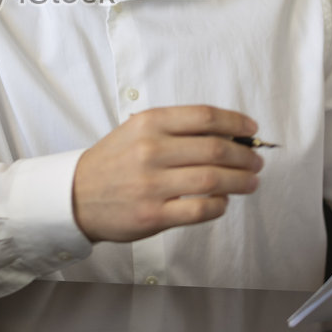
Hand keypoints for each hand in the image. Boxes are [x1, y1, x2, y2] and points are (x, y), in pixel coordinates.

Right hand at [72, 105, 262, 242]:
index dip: (236, 123)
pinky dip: (219, 205)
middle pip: (216, 149)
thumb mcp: (137, 131)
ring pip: (213, 179)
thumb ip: (176, 129)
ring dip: (241, 181)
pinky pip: (200, 209)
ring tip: (251, 182)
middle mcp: (151, 150)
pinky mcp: (153, 215)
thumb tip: (228, 136)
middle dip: (245, 156)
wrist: (76, 195)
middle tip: (256, 161)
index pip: (205, 117)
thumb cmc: (114, 161)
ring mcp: (151, 184)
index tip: (251, 131)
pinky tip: (223, 201)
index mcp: (149, 123)